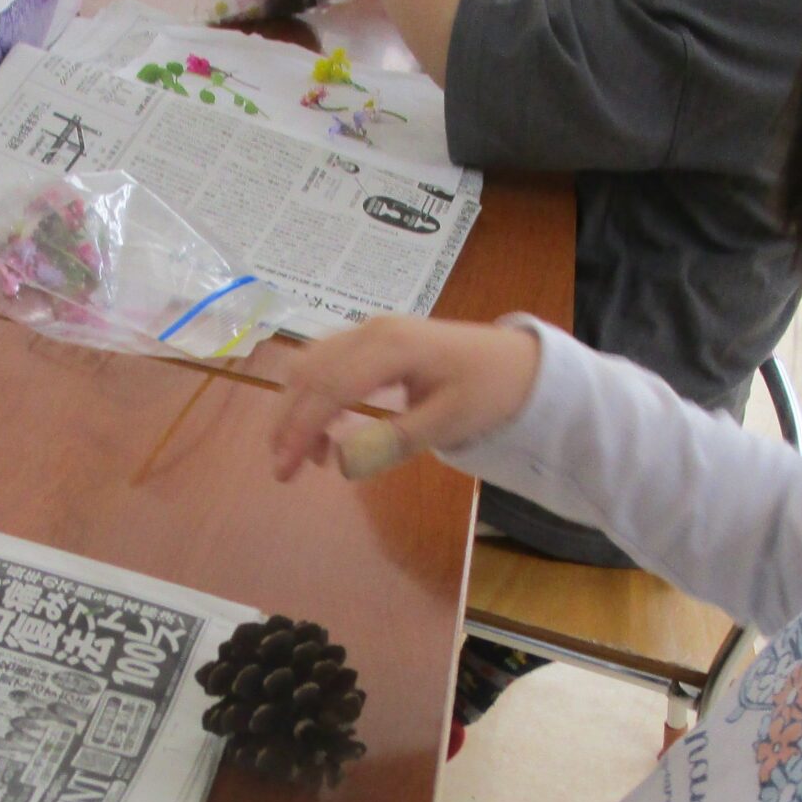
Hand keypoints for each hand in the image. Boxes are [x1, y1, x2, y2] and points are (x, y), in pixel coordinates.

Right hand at [271, 318, 543, 481]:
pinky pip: (326, 362)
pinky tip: (327, 430)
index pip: (329, 387)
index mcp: (392, 347)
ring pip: (311, 364)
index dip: (301, 429)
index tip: (285, 469)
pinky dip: (314, 395)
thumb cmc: (488, 391)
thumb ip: (394, 441)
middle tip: (284, 470)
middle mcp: (371, 331)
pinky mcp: (371, 339)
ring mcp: (369, 331)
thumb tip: (342, 463)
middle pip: (309, 373)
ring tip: (309, 456)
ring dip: (298, 408)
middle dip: (288, 422)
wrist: (518, 362)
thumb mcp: (448, 422)